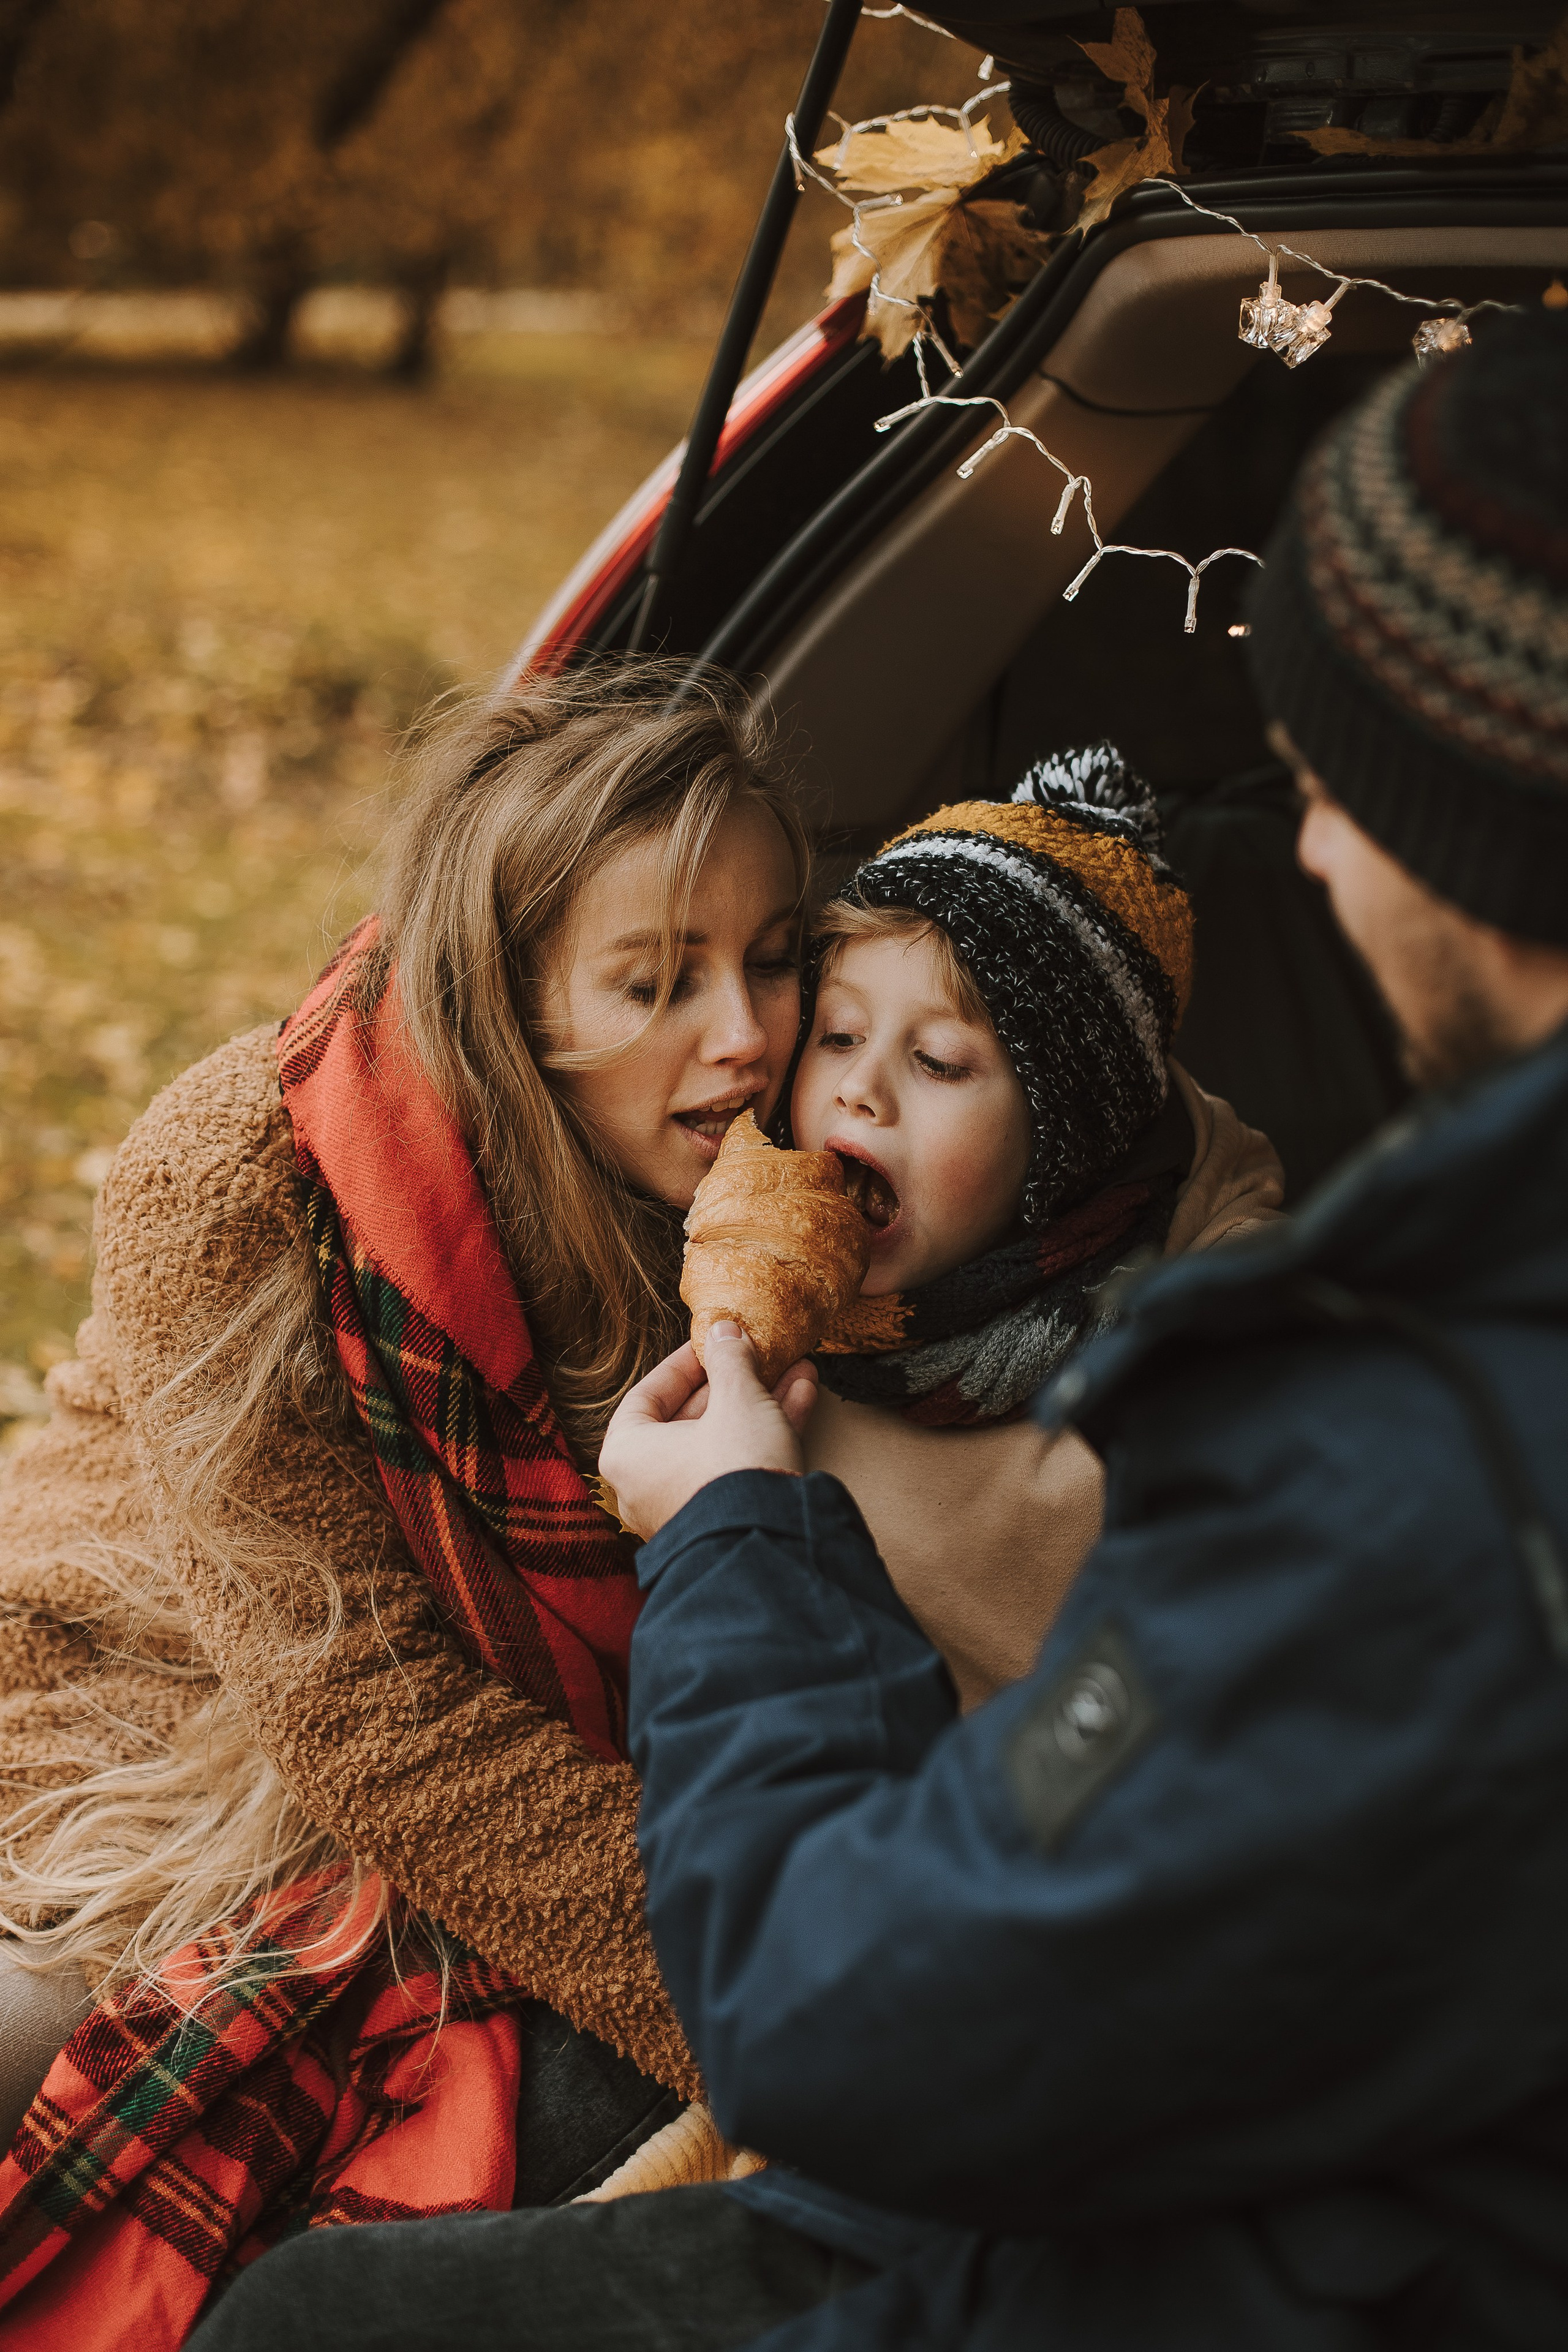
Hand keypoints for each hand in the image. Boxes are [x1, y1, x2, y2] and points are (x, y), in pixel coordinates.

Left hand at [599, 1323, 818, 1539]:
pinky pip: (739, 1468)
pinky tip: (802, 1398)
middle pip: (691, 1418)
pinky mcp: (721, 1522)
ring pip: (723, 1441)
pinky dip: (766, 1435)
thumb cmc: (733, 1468)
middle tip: (760, 1353)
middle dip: (734, 1381)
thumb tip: (724, 1329)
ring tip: (796, 1369)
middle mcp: (647, 1485)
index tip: (711, 1342)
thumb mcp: (738, 1399)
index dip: (684, 1363)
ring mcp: (684, 1507)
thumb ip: (730, 1359)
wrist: (767, 1546)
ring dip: (761, 1403)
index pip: (648, 1395)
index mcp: (628, 1454)